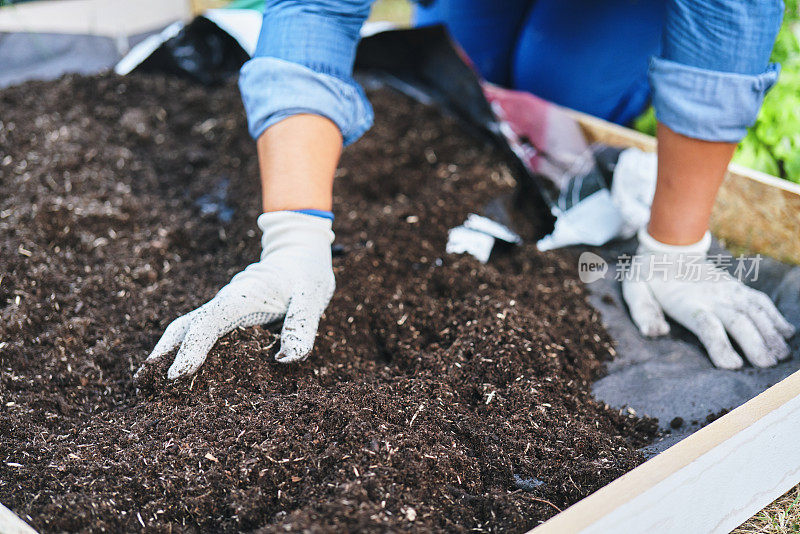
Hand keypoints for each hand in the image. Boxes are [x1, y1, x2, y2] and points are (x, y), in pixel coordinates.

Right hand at [137, 211, 334, 379]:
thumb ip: (301, 326)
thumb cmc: (306, 275)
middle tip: (143, 385)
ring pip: (186, 330)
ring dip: (166, 353)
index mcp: (242, 298)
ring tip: (148, 385)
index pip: (208, 325)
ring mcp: (223, 310)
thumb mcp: (312, 297)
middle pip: (184, 327)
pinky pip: (199, 333)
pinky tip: (178, 373)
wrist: (300, 254)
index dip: (190, 350)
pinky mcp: (227, 317)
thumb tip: (284, 361)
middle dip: (162, 353)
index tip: (175, 376)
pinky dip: (182, 350)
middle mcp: (225, 304)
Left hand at [622, 228, 794, 368]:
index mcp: (686, 303)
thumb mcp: (634, 291)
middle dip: (755, 343)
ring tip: (782, 355)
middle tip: (767, 366)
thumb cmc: (648, 278)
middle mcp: (712, 296)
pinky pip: (760, 301)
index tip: (732, 366)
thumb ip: (642, 312)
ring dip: (770, 333)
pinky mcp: (736, 287)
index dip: (720, 346)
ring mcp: (727, 290)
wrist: (666, 248)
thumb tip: (656, 333)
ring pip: (755, 311)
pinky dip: (775, 316)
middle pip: (738, 321)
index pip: (707, 326)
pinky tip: (786, 333)